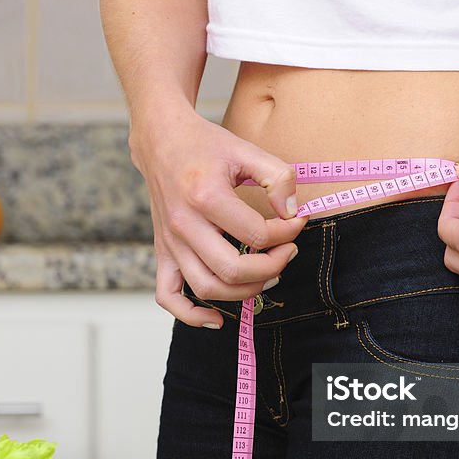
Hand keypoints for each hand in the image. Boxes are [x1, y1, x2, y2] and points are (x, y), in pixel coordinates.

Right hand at [130, 108, 305, 327]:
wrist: (161, 141)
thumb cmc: (205, 145)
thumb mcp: (247, 149)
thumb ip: (278, 178)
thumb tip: (292, 214)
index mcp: (205, 196)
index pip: (256, 234)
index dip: (286, 233)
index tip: (296, 222)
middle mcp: (183, 224)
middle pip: (233, 270)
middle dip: (272, 267)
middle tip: (288, 252)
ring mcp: (170, 242)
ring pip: (207, 288)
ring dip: (245, 292)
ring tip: (268, 276)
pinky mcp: (163, 252)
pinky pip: (168, 296)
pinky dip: (191, 315)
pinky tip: (218, 317)